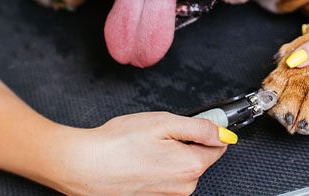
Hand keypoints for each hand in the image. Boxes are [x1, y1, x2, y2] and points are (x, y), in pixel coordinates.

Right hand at [46, 112, 234, 194]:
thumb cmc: (119, 143)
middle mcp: (185, 187)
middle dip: (184, 142)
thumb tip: (223, 133)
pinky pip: (165, 178)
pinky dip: (156, 167)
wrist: (85, 166)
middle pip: (198, 157)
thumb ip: (199, 127)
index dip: (205, 130)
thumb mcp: (164, 122)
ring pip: (180, 168)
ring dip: (168, 155)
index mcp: (191, 166)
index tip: (187, 124)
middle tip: (157, 133)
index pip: (218, 145)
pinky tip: (137, 160)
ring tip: (143, 147)